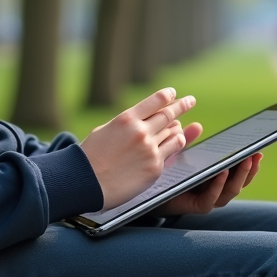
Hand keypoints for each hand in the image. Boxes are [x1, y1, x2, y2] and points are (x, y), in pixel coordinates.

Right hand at [82, 87, 195, 209]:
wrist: (86, 183)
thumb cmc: (90, 158)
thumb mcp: (104, 131)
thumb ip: (125, 124)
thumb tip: (140, 120)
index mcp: (126, 119)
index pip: (155, 101)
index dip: (168, 95)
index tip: (173, 93)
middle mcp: (140, 131)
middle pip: (168, 114)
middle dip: (182, 105)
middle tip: (190, 100)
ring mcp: (149, 149)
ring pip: (174, 132)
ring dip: (178, 127)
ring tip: (180, 124)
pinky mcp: (155, 167)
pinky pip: (172, 151)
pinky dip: (176, 144)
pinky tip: (178, 140)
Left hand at [154, 122, 262, 216]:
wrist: (147, 194)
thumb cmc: (164, 174)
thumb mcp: (177, 154)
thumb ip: (187, 142)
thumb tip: (197, 125)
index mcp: (214, 179)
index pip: (238, 173)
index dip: (250, 164)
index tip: (259, 150)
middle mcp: (214, 191)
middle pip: (239, 183)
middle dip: (249, 169)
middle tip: (255, 155)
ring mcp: (206, 200)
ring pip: (229, 193)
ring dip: (239, 177)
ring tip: (244, 161)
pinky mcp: (194, 207)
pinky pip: (210, 200)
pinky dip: (217, 187)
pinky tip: (221, 173)